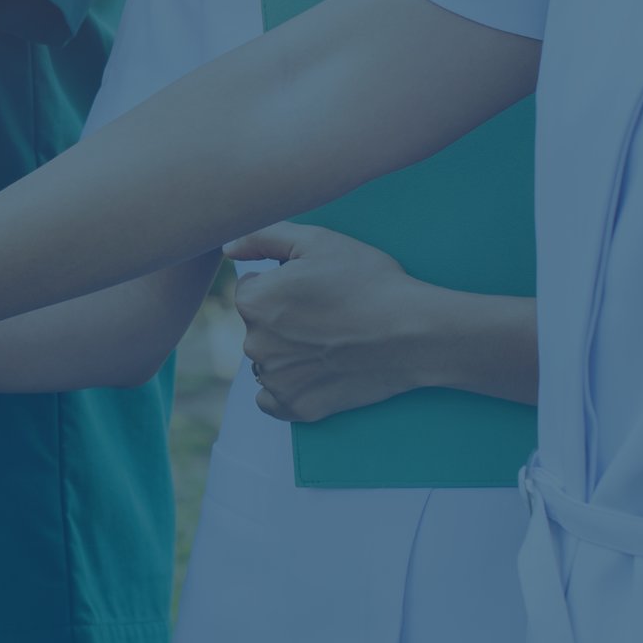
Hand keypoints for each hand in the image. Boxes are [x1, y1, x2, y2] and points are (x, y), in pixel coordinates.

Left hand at [225, 222, 442, 422]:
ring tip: (330, 342)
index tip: (314, 289)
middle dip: (283, 320)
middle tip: (327, 315)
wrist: (415, 332)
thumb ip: (264, 236)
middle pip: (259, 327)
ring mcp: (274, 379)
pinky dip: (287, 388)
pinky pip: (271, 400)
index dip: (283, 286)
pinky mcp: (295, 406)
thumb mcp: (319, 241)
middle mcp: (254, 343)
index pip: (251, 291)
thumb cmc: (369, 282)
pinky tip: (314, 373)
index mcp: (253, 302)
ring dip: (287, 353)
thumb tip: (227, 247)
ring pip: (267, 360)